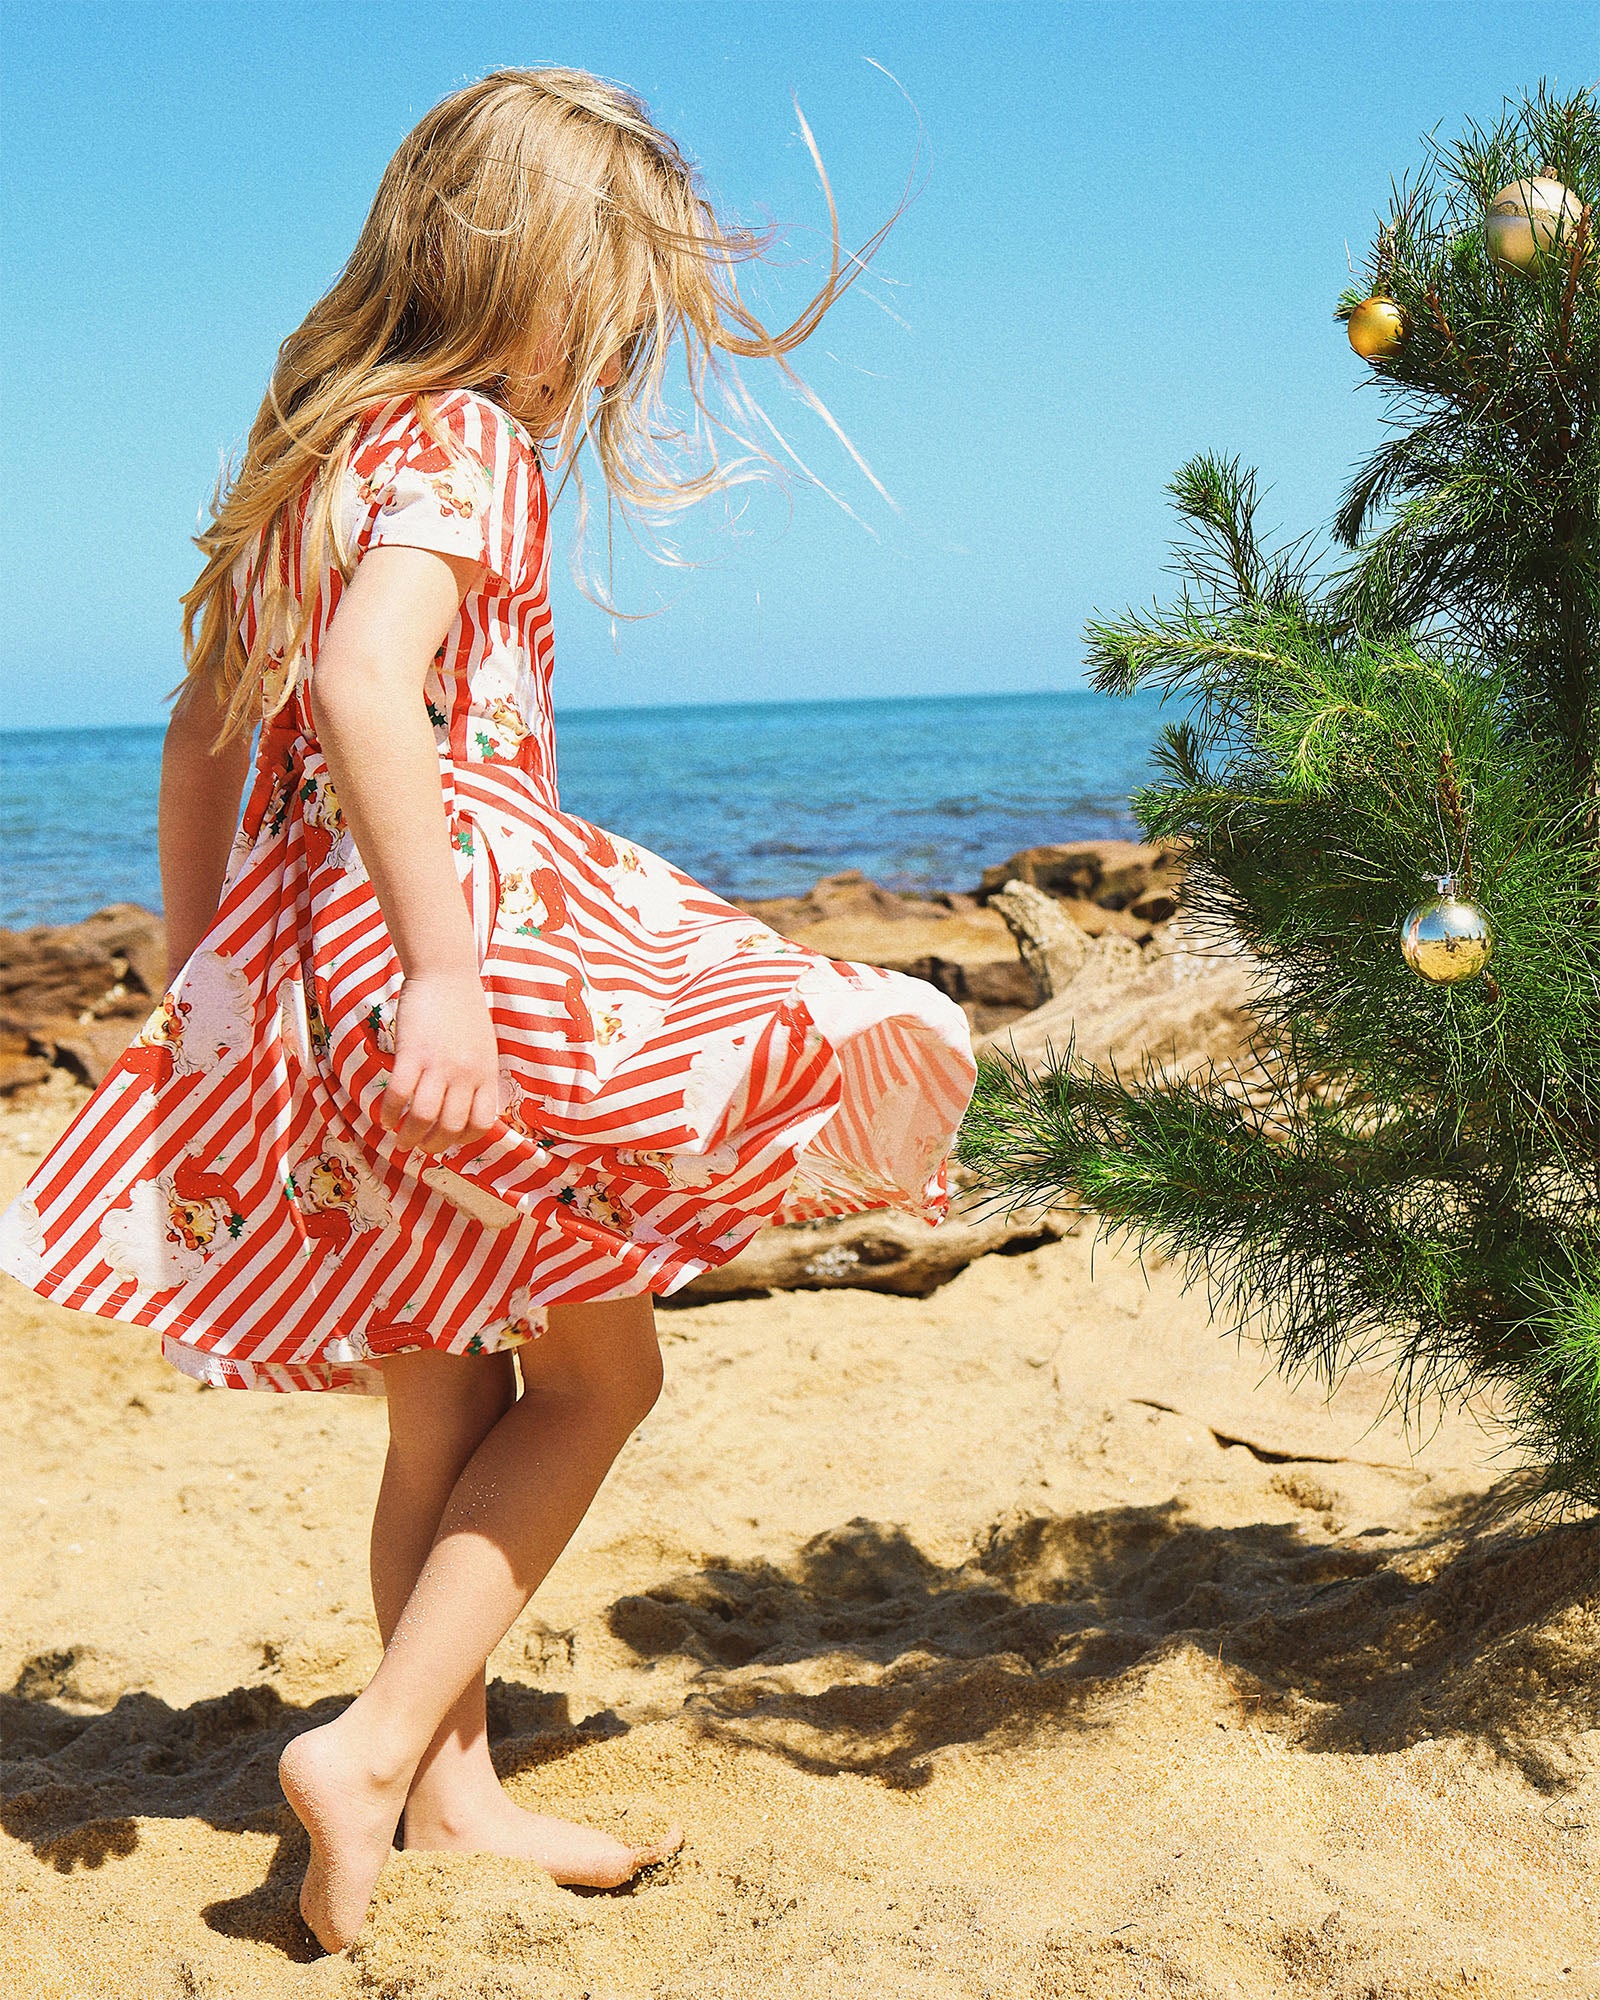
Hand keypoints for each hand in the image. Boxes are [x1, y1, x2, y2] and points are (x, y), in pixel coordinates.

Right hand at [379, 970, 500, 1152]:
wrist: (445, 973)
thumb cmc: (463, 1009)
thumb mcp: (484, 1047)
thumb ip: (477, 1076)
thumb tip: (464, 1107)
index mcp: (486, 1074)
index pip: (481, 1124)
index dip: (463, 1140)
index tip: (447, 1139)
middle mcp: (465, 1074)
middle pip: (450, 1127)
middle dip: (432, 1145)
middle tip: (417, 1145)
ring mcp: (439, 1064)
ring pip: (423, 1118)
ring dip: (408, 1136)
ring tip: (399, 1139)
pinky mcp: (412, 1053)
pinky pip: (398, 1095)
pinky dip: (388, 1113)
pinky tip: (384, 1117)